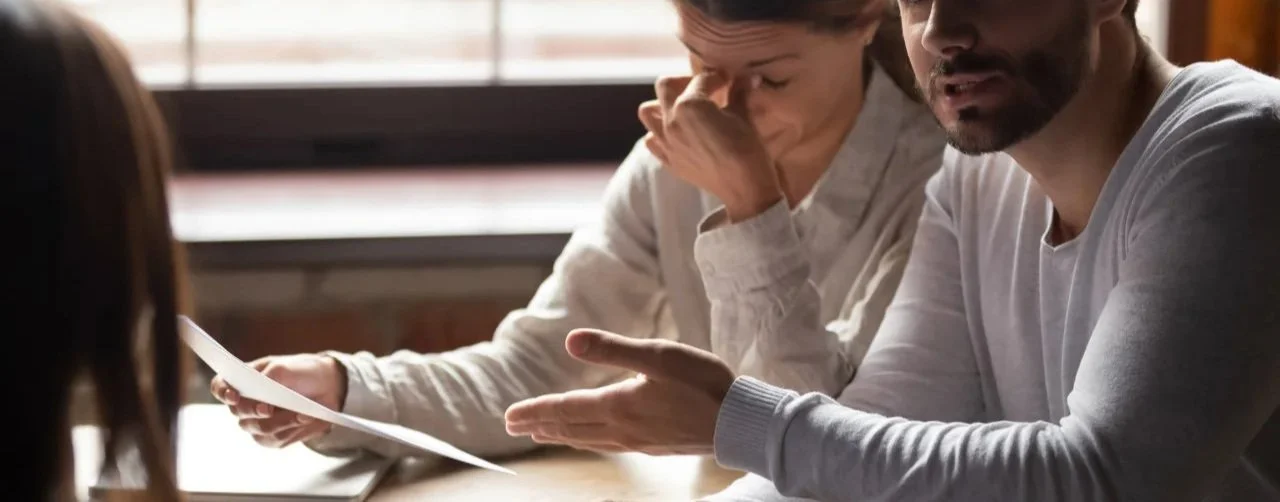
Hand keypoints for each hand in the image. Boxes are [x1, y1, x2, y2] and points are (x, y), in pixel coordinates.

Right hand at [210, 354, 346, 447]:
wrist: (326, 386)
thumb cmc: (301, 372)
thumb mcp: (287, 368)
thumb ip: (270, 379)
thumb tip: (261, 403)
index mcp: (243, 381)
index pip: (220, 387)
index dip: (222, 391)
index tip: (234, 395)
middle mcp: (246, 404)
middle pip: (239, 412)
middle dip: (254, 410)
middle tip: (268, 408)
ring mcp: (257, 423)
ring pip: (260, 428)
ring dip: (281, 421)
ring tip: (301, 412)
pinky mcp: (273, 438)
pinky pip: (276, 439)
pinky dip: (292, 429)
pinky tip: (305, 418)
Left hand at [504, 329, 734, 455]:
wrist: (738, 422)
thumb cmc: (702, 384)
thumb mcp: (657, 356)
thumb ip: (613, 349)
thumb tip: (570, 341)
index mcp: (618, 406)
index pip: (565, 410)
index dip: (535, 411)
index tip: (509, 416)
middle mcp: (622, 429)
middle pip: (570, 429)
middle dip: (539, 425)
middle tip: (513, 425)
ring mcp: (637, 441)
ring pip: (587, 440)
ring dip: (561, 435)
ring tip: (543, 432)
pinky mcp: (653, 446)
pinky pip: (607, 446)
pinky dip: (586, 441)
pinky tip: (591, 438)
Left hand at [639, 72, 783, 221]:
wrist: (744, 189)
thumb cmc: (747, 149)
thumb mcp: (743, 116)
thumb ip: (739, 93)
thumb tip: (749, 78)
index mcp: (690, 104)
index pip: (701, 79)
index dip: (718, 77)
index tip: (728, 80)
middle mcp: (671, 120)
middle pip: (665, 86)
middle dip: (684, 82)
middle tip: (703, 90)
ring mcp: (666, 142)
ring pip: (647, 111)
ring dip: (663, 105)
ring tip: (683, 110)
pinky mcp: (668, 160)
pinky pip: (651, 140)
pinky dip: (659, 133)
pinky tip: (678, 133)